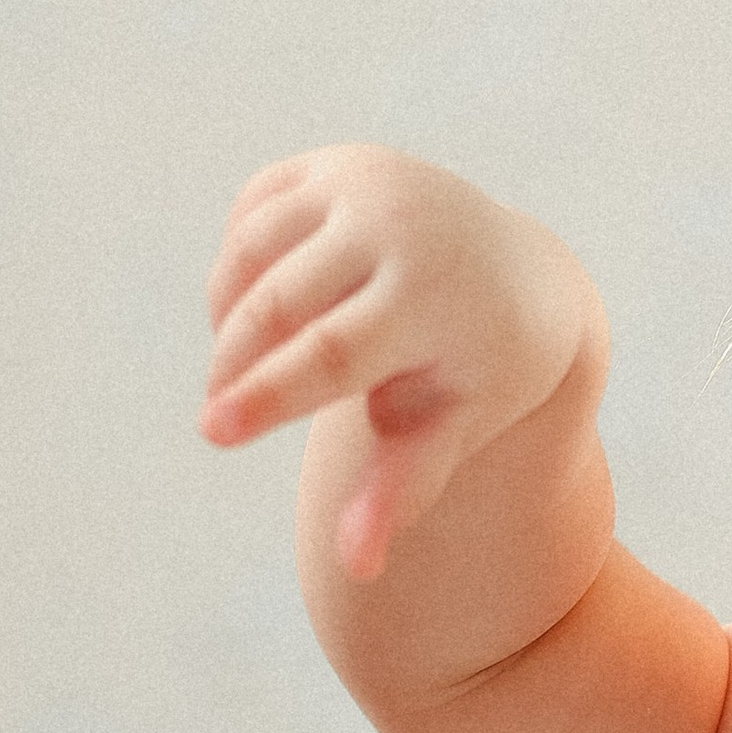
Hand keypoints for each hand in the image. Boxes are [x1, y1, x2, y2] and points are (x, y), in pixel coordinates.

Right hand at [201, 147, 598, 579]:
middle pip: (279, 305)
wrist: (520, 276)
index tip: (212, 432)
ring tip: (246, 369)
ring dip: (230, 318)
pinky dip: (241, 266)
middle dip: (236, 366)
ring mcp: (361, 180)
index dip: (266, 394)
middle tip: (216, 417)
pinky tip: (261, 307)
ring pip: (251, 254)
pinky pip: (252, 216)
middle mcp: (397, 222)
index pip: (331, 352)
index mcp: (433, 294)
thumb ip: (402, 491)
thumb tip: (357, 568)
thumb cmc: (482, 372)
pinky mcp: (330, 163)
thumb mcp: (456, 427)